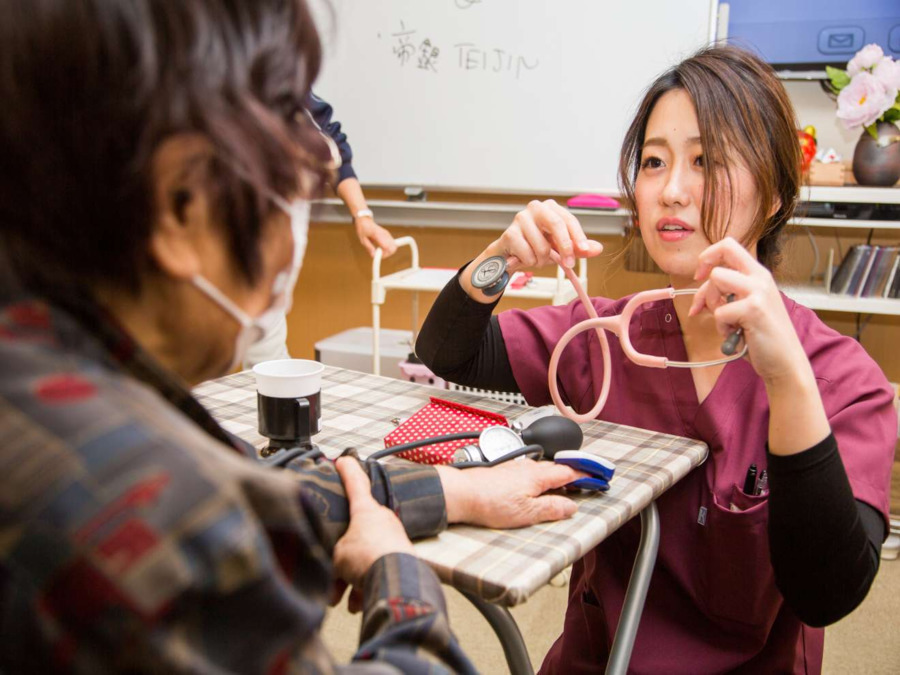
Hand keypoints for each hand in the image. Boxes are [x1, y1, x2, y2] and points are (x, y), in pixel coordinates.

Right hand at [333, 457, 415, 586]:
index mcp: (366, 510)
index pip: (355, 483)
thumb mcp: (337, 553)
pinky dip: (364, 586)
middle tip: (331, 576)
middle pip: (355, 534)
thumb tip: (333, 559)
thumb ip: (333, 550)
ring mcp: (393, 539)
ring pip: (365, 556)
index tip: (344, 459)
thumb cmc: (367, 558)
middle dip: (341, 558)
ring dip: (350, 579)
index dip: (347, 470)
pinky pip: (377, 570)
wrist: (396, 580)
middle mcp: (382, 520)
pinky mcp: (402, 558)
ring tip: (341, 598)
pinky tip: (356, 603)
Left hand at [355, 216, 396, 257]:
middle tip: (379, 254)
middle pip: (393, 247)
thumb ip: (369, 248)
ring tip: (379, 250)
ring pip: (394, 246)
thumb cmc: (363, 229)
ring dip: (388, 251)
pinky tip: (381, 247)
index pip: (387, 247)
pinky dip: (388, 248)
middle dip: (387, 254)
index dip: (383, 254)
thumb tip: (374, 256)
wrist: (365, 220)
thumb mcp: (363, 240)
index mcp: (378, 235)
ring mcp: (387, 234)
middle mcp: (385, 234)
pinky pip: (392, 244)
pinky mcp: (388, 235)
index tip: (377, 255)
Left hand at [435, 458, 581, 527]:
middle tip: (585, 482)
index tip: (597, 477)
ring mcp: (515, 468)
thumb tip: (571, 507)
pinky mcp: (504, 472)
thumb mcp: (527, 513)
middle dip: (572, 474)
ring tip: (564, 486)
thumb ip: (551, 508)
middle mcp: (528, 468)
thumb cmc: (490, 503)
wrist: (462, 494)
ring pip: (542, 470)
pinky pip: (529, 472)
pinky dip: (540, 478)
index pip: (568, 472)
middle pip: (556, 468)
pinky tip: (536, 487)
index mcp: (538, 476)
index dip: (584, 474)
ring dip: (556, 476)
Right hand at [460, 200, 602, 301]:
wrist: (509, 254)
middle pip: (556, 224)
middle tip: (568, 263)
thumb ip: (578, 248)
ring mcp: (521, 219)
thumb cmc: (535, 246)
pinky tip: (524, 257)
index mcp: (551, 208)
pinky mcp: (509, 233)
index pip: (569, 220)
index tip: (584, 250)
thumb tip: (597, 249)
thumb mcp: (560, 248)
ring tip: (537, 257)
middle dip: (565, 247)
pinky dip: (530, 262)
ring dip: (542, 260)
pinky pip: (528, 255)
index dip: (578, 236)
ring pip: (542, 246)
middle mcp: (536, 208)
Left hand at [688, 237, 808, 383]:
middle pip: (719, 260)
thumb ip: (728, 295)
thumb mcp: (746, 307)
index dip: (708, 256)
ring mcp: (759, 292)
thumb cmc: (763, 337)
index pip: (729, 245)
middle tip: (704, 307)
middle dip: (705, 287)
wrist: (786, 362)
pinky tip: (736, 335)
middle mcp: (760, 278)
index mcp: (759, 275)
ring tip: (728, 323)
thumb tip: (699, 296)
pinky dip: (721, 327)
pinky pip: (719, 312)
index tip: (700, 275)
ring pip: (716, 280)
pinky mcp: (754, 309)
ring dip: (713, 306)